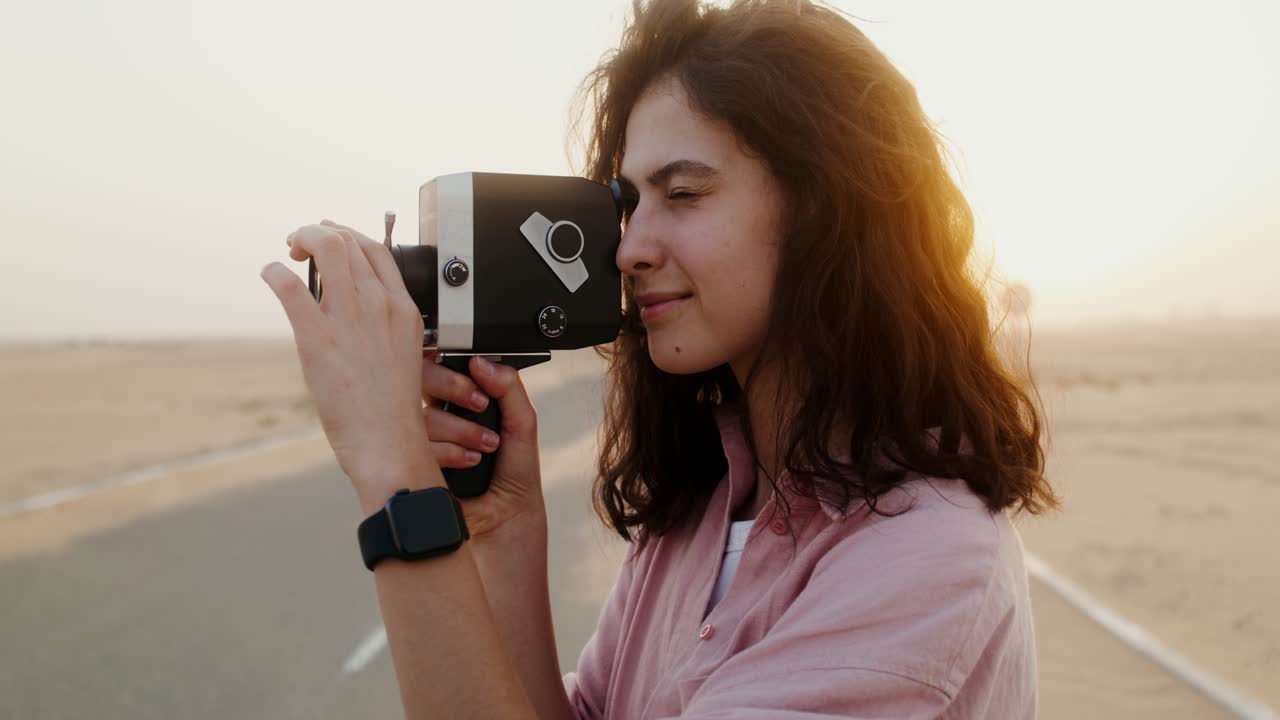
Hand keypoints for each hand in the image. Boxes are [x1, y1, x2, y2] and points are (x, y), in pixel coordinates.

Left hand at [260, 219, 433, 508]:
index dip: (349, 233)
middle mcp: (379, 305)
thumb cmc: (392, 408)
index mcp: (403, 309)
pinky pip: (289, 286)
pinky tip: (269, 274)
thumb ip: (384, 325)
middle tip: (301, 244)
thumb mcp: (403, 354)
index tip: (331, 236)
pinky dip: (273, 271)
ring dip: (300, 238)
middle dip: (319, 231)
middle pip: (349, 240)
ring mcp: (349, 319)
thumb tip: (355, 310)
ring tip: (288, 251)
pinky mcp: (317, 338)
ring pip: (325, 247)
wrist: (388, 441)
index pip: (378, 249)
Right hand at [421, 351, 545, 540]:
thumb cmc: (514, 476)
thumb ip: (508, 387)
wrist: (507, 521)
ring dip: (459, 429)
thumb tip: (480, 362)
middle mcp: (433, 421)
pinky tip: (469, 462)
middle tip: (480, 404)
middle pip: (418, 382)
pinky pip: (415, 447)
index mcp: (454, 405)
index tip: (476, 375)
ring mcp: (418, 444)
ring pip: (419, 417)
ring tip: (486, 446)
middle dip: (452, 388)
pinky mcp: (410, 468)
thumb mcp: (521, 424)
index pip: (437, 369)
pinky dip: (448, 452)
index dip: (451, 368)